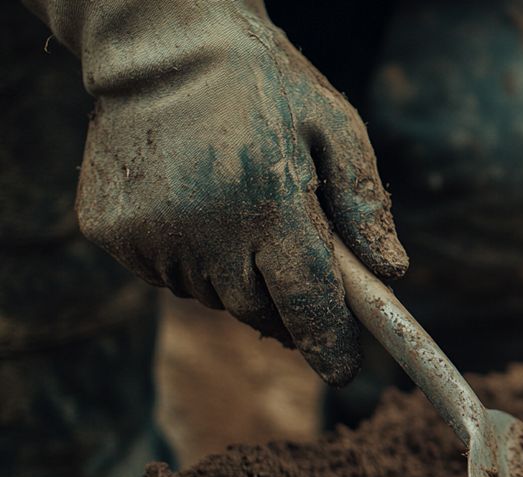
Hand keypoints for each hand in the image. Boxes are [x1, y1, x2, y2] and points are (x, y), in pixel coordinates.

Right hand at [53, 1, 405, 384]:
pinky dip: (189, 256)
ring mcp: (152, 235)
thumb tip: (392, 273)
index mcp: (270, 204)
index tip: (346, 370)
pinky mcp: (113, 233)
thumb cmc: (266, 85)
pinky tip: (194, 203)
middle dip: (285, 301)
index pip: (306, 302)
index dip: (329, 344)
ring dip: (235, 273)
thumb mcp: (336, 128)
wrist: (161, 43)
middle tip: (292, 260)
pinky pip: (167, 273)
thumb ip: (365, 203)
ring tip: (237, 211)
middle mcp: (206, 229)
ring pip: (212, 294)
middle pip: (258, 310)